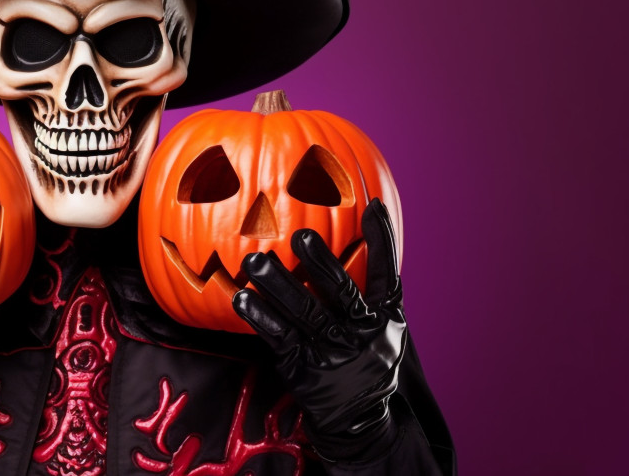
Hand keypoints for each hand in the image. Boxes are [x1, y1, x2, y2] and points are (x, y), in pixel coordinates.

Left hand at [233, 199, 406, 461]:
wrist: (358, 421)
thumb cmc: (366, 359)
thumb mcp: (384, 329)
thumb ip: (372, 291)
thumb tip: (358, 232)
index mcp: (384, 319)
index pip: (386, 275)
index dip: (382, 241)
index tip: (372, 206)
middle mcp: (362, 334)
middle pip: (341, 292)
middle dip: (321, 263)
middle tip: (300, 237)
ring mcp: (332, 352)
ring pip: (305, 312)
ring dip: (278, 285)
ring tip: (255, 261)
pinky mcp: (303, 368)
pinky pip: (279, 337)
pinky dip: (260, 317)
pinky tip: (242, 299)